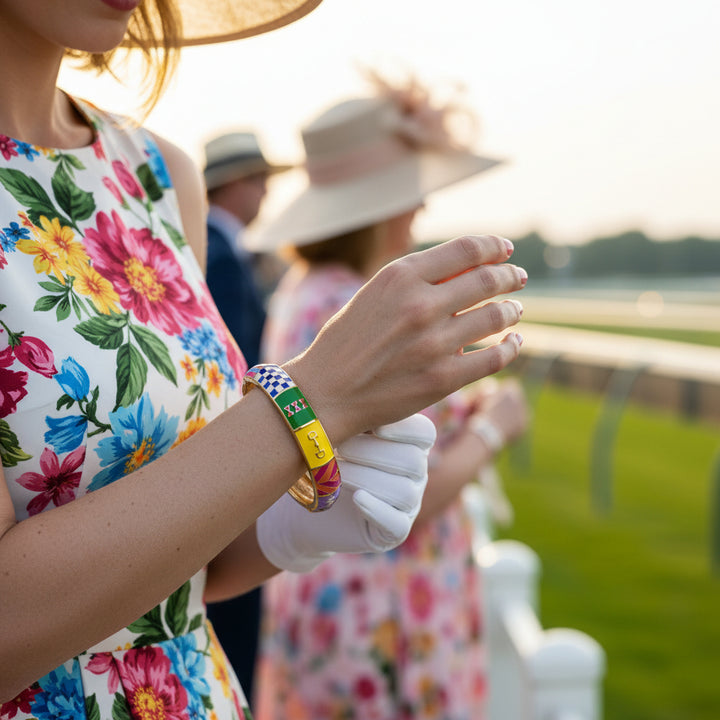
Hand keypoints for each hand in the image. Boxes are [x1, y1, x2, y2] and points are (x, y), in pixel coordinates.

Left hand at [256, 414, 435, 572]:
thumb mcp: (337, 430)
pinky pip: (396, 522)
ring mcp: (409, 503)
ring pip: (403, 490)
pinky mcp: (395, 531)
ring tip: (337, 471)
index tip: (376, 427)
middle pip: (412, 460)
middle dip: (372, 452)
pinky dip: (376, 508)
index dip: (405, 429)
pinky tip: (357, 498)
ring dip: (367, 477)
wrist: (306, 504)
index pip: (424, 433)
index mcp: (408, 442)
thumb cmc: (323, 457)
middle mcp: (416, 472)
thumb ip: (353, 414)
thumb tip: (357, 394)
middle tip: (340, 447)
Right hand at [286, 234, 525, 443]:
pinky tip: (515, 342)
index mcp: (400, 276)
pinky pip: (494, 358)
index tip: (504, 249)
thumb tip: (464, 272)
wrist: (324, 394)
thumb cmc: (344, 343)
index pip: (465, 249)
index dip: (492, 246)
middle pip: (486, 280)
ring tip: (515, 308)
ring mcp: (434, 343)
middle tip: (518, 277)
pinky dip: (511, 347)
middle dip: (509, 275)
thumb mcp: (373, 295)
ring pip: (495, 317)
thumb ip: (414, 281)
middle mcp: (420, 305)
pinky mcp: (443, 378)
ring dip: (511, 310)